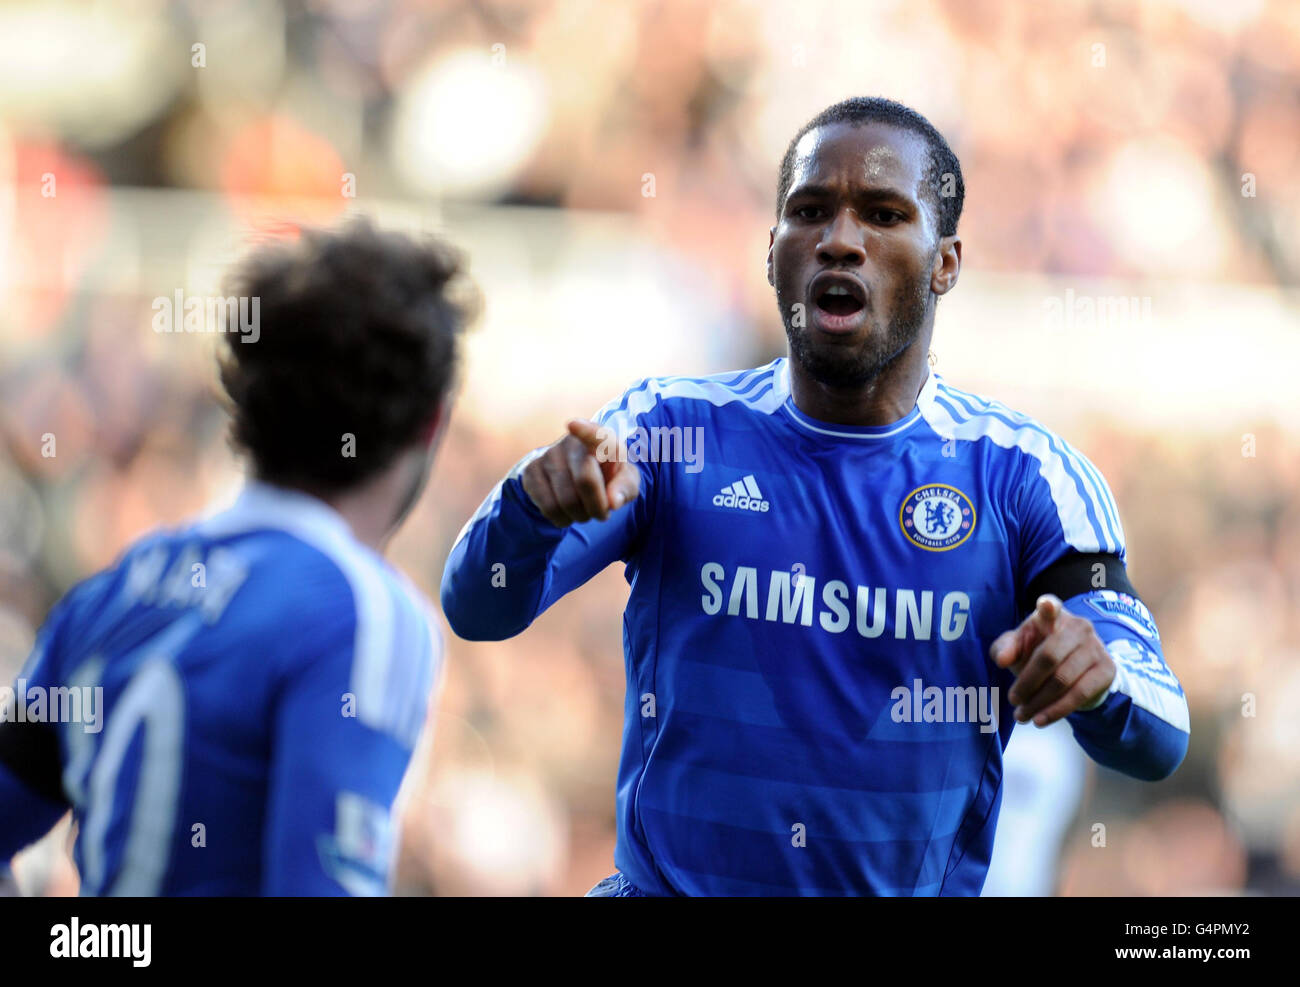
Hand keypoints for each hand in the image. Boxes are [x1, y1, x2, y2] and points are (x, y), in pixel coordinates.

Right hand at [519, 419, 640, 527]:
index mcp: (600, 439)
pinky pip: (548, 507)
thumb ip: (625, 489)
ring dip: (580, 515)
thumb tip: (613, 502)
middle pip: (585, 481)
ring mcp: (548, 455)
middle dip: (598, 507)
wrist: (577, 477)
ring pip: (566, 500)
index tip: (572, 425)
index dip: (585, 431)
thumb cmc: (608, 477)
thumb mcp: (626, 481)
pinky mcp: (531, 472)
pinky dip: (562, 519)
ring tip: (584, 511)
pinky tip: (566, 512)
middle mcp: (572, 443)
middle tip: (601, 512)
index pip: (594, 434)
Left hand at [989, 594, 1114, 726]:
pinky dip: (1057, 710)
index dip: (1048, 606)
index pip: (1051, 606)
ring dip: (1039, 702)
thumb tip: (1002, 659)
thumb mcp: (1017, 649)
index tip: (1044, 606)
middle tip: (1012, 700)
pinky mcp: (1107, 669)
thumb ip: (1004, 649)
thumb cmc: (1037, 653)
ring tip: (1022, 716)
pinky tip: (1041, 720)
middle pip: (1048, 657)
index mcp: (1052, 616)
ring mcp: (1095, 647)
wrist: (1074, 671)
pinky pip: (1079, 694)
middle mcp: (1078, 626)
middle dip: (1027, 683)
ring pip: (1063, 680)